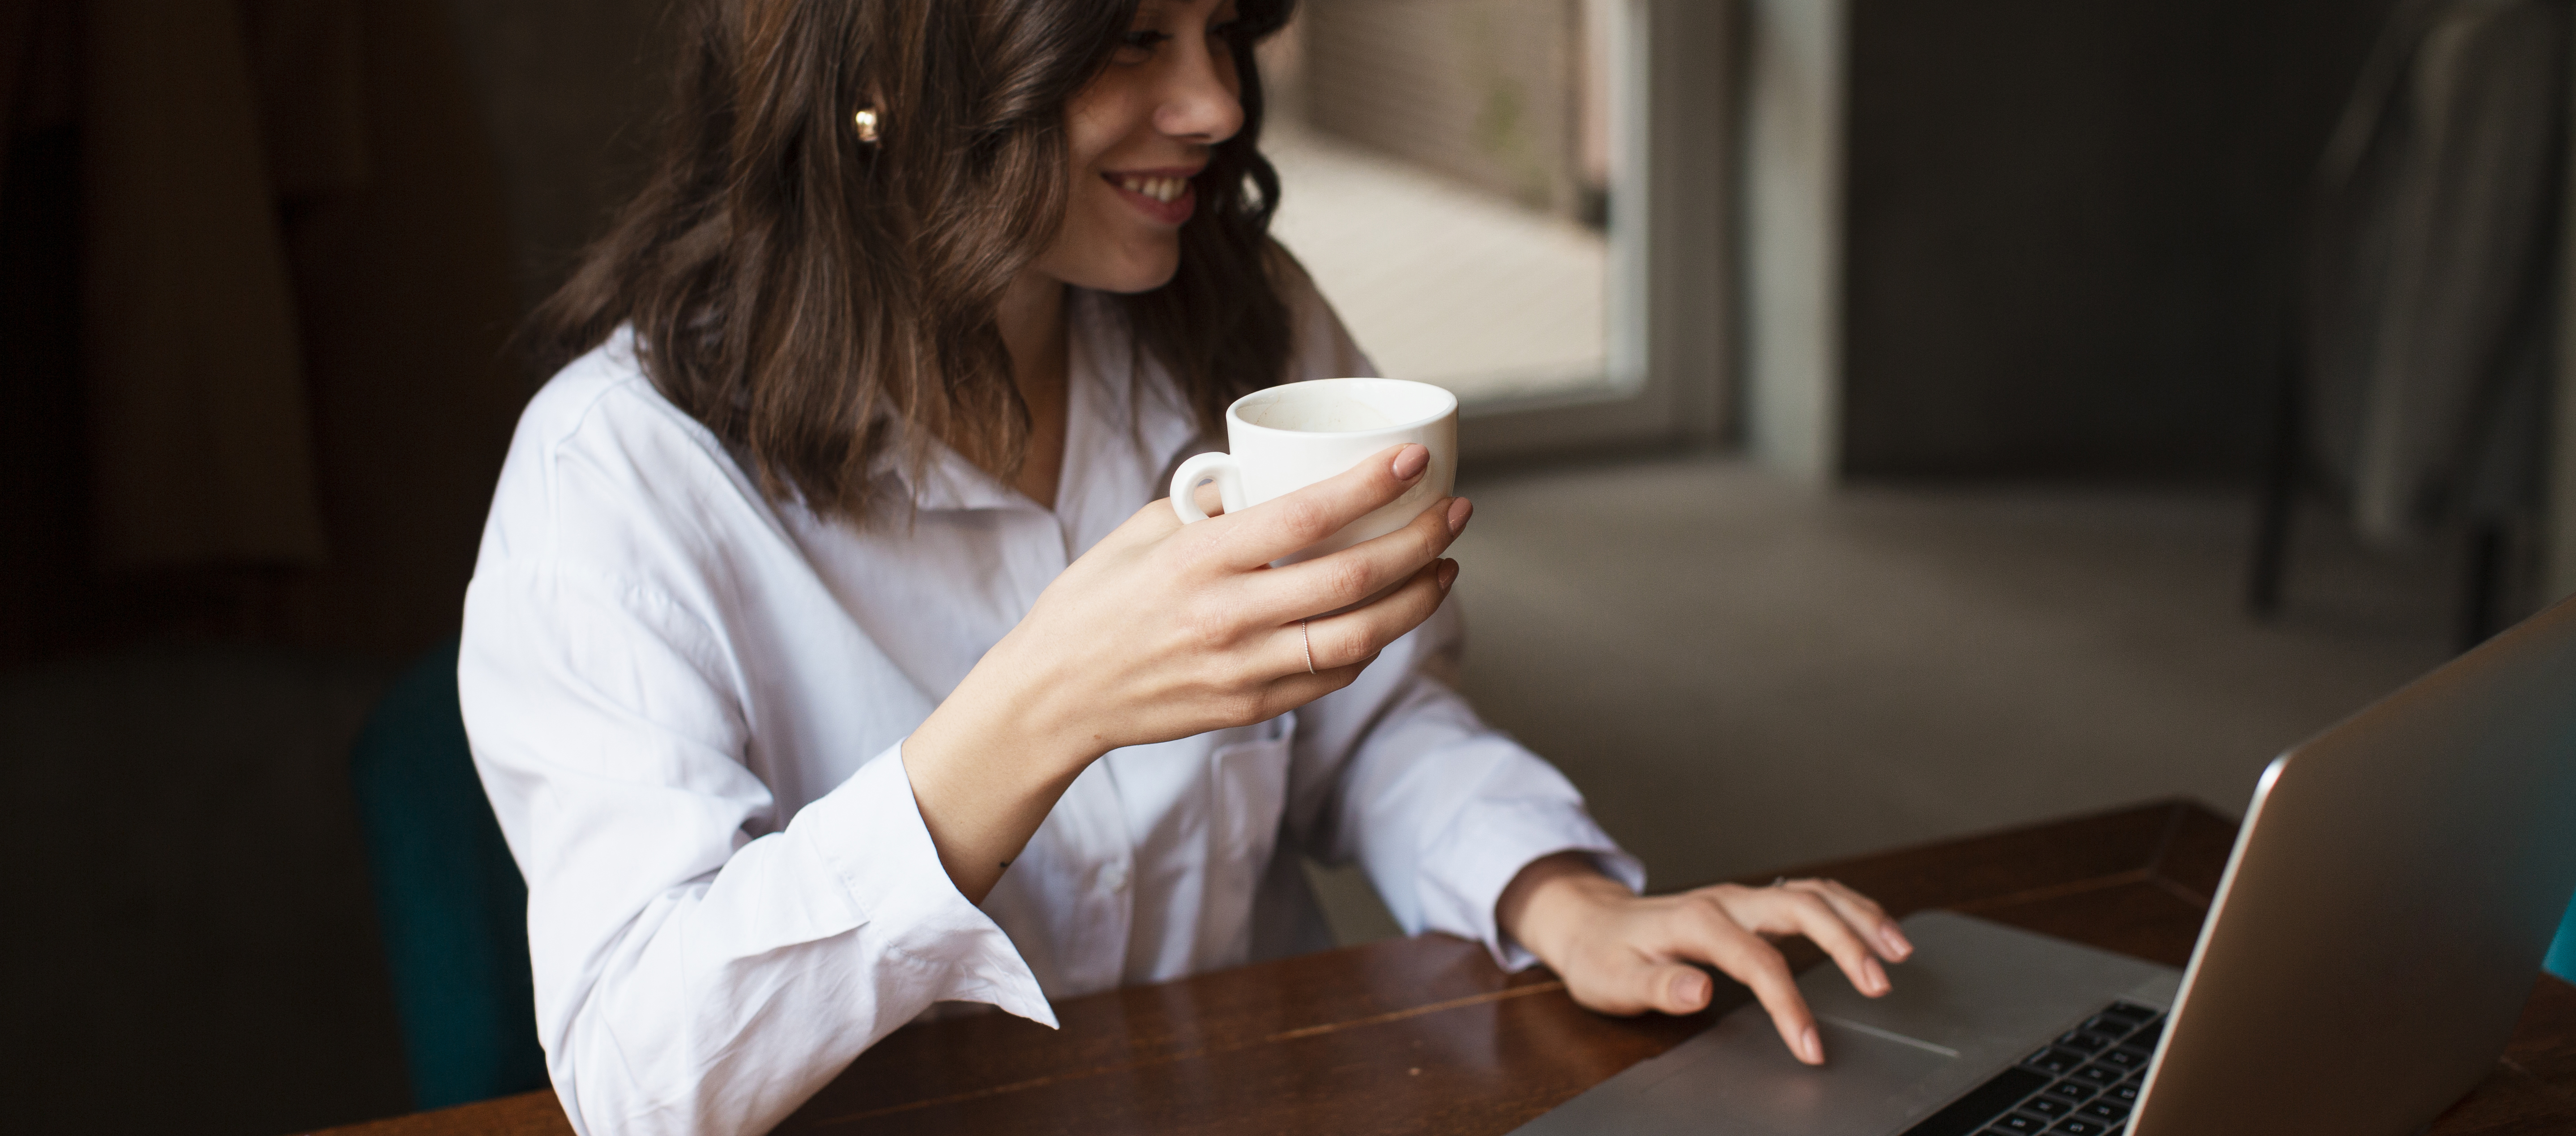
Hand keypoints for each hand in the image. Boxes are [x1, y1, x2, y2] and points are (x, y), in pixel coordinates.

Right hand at [906, 442, 1471, 899]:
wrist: (1054, 696)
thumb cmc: (1094, 601)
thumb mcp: (1142, 533)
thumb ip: (1212, 510)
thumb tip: (1271, 479)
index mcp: (1200, 559)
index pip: (1308, 515)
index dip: (1372, 486)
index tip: (1416, 460)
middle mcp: (1228, 616)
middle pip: (1354, 578)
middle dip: (1420, 541)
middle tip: (1454, 512)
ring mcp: (1244, 669)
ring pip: (1361, 636)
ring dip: (1417, 600)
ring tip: (1444, 568)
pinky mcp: (1251, 706)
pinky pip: (1331, 675)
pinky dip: (1372, 645)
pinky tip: (1390, 617)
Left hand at [1496, 853, 1913, 1064]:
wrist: (1589, 923)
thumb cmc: (1603, 956)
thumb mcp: (1613, 980)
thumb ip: (1657, 986)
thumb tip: (1698, 990)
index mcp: (1695, 921)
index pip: (1757, 961)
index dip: (1788, 1004)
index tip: (1811, 1046)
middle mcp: (1725, 901)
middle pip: (1800, 906)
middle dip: (1847, 941)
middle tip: (1882, 982)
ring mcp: (1741, 898)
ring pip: (1813, 892)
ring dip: (1859, 916)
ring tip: (1899, 949)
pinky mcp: (1751, 905)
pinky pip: (1809, 896)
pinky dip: (1847, 909)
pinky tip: (1873, 929)